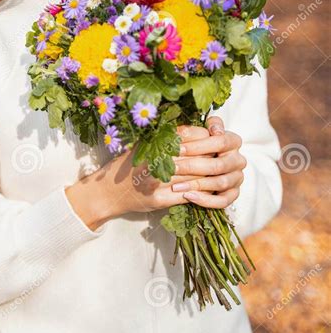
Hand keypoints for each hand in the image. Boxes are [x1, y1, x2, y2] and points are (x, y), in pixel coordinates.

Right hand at [65, 121, 214, 228]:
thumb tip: (202, 133)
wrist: (107, 190)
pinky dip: (201, 192)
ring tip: (221, 173)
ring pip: (195, 177)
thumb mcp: (145, 144)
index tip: (215, 138)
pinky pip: (187, 195)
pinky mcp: (159, 199)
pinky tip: (209, 190)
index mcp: (153, 143)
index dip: (206, 137)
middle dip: (212, 157)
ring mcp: (157, 181)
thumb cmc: (128, 164)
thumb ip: (168, 137)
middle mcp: (155, 160)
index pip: (189, 136)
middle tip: (225, 156)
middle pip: (195, 157)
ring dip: (211, 176)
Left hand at [170, 115, 246, 208]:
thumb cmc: (195, 146)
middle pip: (220, 165)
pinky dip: (205, 200)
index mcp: (233, 141)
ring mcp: (237, 178)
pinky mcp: (233, 194)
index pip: (221, 141)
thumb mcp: (195, 133)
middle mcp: (238, 160)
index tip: (178, 148)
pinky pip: (223, 201)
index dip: (199, 146)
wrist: (193, 167)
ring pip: (221, 183)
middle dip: (193, 167)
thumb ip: (200, 128)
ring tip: (176, 186)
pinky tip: (188, 196)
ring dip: (196, 185)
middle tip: (173, 168)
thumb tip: (213, 129)